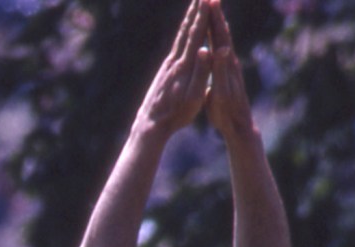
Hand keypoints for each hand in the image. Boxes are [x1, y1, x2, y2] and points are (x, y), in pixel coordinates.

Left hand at [138, 0, 212, 135]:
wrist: (150, 126)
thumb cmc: (176, 115)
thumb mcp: (193, 96)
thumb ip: (200, 72)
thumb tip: (204, 49)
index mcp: (184, 66)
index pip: (196, 35)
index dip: (203, 16)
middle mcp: (174, 62)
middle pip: (186, 31)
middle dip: (196, 11)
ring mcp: (168, 66)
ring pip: (180, 38)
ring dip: (189, 20)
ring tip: (195, 6)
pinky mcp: (164, 73)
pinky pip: (176, 47)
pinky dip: (182, 35)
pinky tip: (184, 33)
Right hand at [202, 0, 254, 138]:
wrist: (239, 125)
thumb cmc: (227, 112)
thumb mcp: (221, 92)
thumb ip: (220, 70)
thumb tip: (222, 49)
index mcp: (226, 64)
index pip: (219, 36)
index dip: (214, 19)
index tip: (210, 1)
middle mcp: (230, 62)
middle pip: (222, 33)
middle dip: (216, 15)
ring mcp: (229, 67)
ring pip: (222, 41)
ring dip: (217, 25)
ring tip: (212, 11)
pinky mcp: (226, 74)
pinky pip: (219, 51)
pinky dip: (215, 40)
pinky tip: (213, 39)